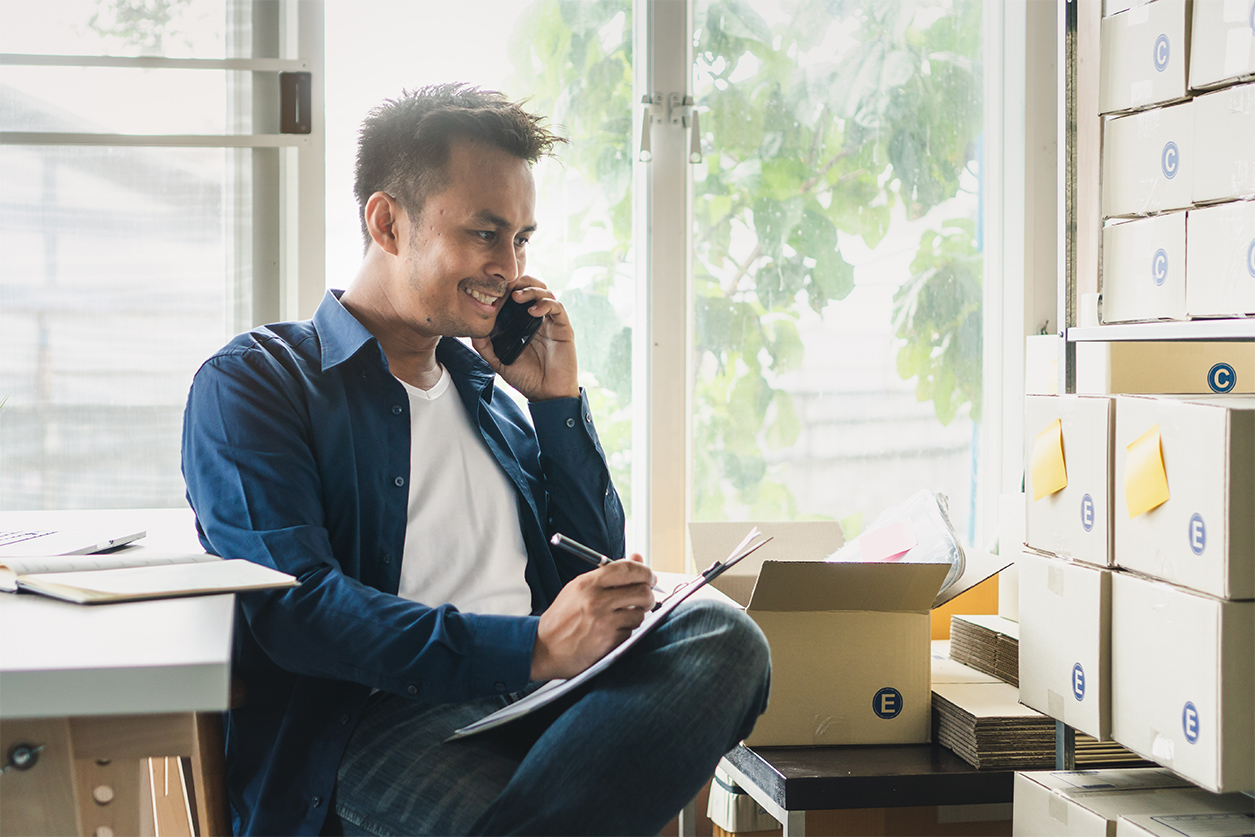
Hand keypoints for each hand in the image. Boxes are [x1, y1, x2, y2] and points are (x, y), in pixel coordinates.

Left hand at [471, 280, 578, 400]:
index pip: (517, 295)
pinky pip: (557, 307)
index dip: (508, 287)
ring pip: (546, 292)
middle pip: (533, 287)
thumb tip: (472, 330)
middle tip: (507, 285)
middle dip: (521, 281)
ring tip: (517, 297)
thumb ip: (485, 346)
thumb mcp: (499, 361)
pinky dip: (545, 304)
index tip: (494, 287)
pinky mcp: (563, 327)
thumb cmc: (526, 378)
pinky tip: (533, 311)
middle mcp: (538, 318)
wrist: (546, 394)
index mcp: (523, 322)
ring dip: (531, 290)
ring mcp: (551, 322)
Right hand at [530, 555, 656, 680]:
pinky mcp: (609, 641)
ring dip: (636, 614)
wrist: (544, 648)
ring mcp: (604, 622)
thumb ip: (609, 574)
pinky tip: (613, 630)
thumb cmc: (563, 617)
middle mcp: (596, 600)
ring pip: (640, 613)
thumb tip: (638, 558)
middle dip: (648, 594)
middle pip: (641, 591)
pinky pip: (631, 631)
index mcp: (588, 583)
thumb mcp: (580, 588)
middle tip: (645, 597)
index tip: (649, 577)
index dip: (645, 571)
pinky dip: (627, 630)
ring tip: (622, 616)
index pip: (628, 569)